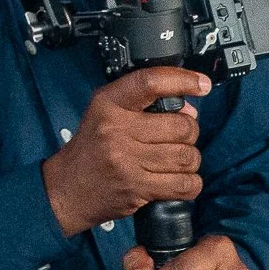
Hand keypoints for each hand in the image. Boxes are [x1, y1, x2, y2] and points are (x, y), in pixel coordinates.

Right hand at [41, 66, 206, 235]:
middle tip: (180, 138)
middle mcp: (117, 129)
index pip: (150, 82)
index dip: (182, 80)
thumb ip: (142, 104)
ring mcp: (127, 161)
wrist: (67, 189)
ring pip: (186, 156)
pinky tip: (179, 180)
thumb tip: (189, 110)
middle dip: (189, 133)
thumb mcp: (105, 112)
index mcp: (109, 104)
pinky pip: (183, 184)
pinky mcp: (136, 188)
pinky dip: (190, 183)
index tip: (201, 83)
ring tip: (177, 161)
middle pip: (180, 125)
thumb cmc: (91, 148)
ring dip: (190, 160)